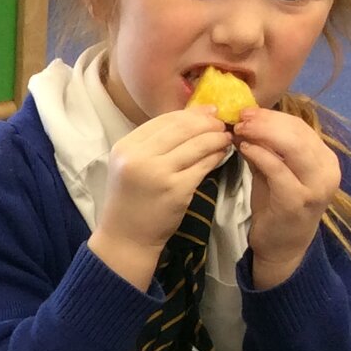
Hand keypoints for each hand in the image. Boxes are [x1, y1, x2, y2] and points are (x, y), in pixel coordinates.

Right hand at [90, 108, 233, 288]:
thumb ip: (153, 143)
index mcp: (125, 147)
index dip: (191, 113)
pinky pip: (204, 165)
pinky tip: (221, 155)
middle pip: (183, 127)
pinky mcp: (176, 189)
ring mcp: (158, 173)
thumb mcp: (131, 165)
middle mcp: (139, 157)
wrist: (125, 238)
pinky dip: (216, 156)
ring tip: (225, 138)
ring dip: (217, 137)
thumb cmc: (130, 200)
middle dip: (208, 122)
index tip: (209, 112)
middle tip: (221, 124)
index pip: (164, 119)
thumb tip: (194, 117)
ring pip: (198, 144)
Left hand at [231, 106, 340, 288]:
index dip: (273, 117)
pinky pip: (279, 170)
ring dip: (263, 134)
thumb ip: (265, 151)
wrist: (282, 248)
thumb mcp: (272, 175)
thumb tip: (246, 124)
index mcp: (325, 160)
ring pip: (292, 147)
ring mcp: (315, 186)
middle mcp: (327, 170)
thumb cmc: (277, 209)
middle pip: (298, 133)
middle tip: (241, 117)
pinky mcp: (298, 200)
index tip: (247, 111)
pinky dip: (261, 155)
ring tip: (240, 129)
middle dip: (267, 122)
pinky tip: (244, 148)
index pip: (301, 128)